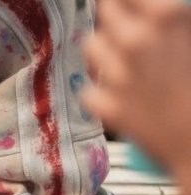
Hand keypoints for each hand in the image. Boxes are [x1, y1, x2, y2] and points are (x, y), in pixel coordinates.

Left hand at [83, 0, 190, 185]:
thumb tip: (159, 15)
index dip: (126, 1)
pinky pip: (90, 89)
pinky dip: (101, 92)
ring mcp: (119, 75)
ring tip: (122, 60)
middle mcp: (137, 41)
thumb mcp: (190, 38)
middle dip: (114, 15)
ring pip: (92, 45)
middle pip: (106, 10)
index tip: (128, 4)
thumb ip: (173, 23)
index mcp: (168, 18)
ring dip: (104, 50)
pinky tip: (119, 96)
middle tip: (124, 24)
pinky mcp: (107, 106)